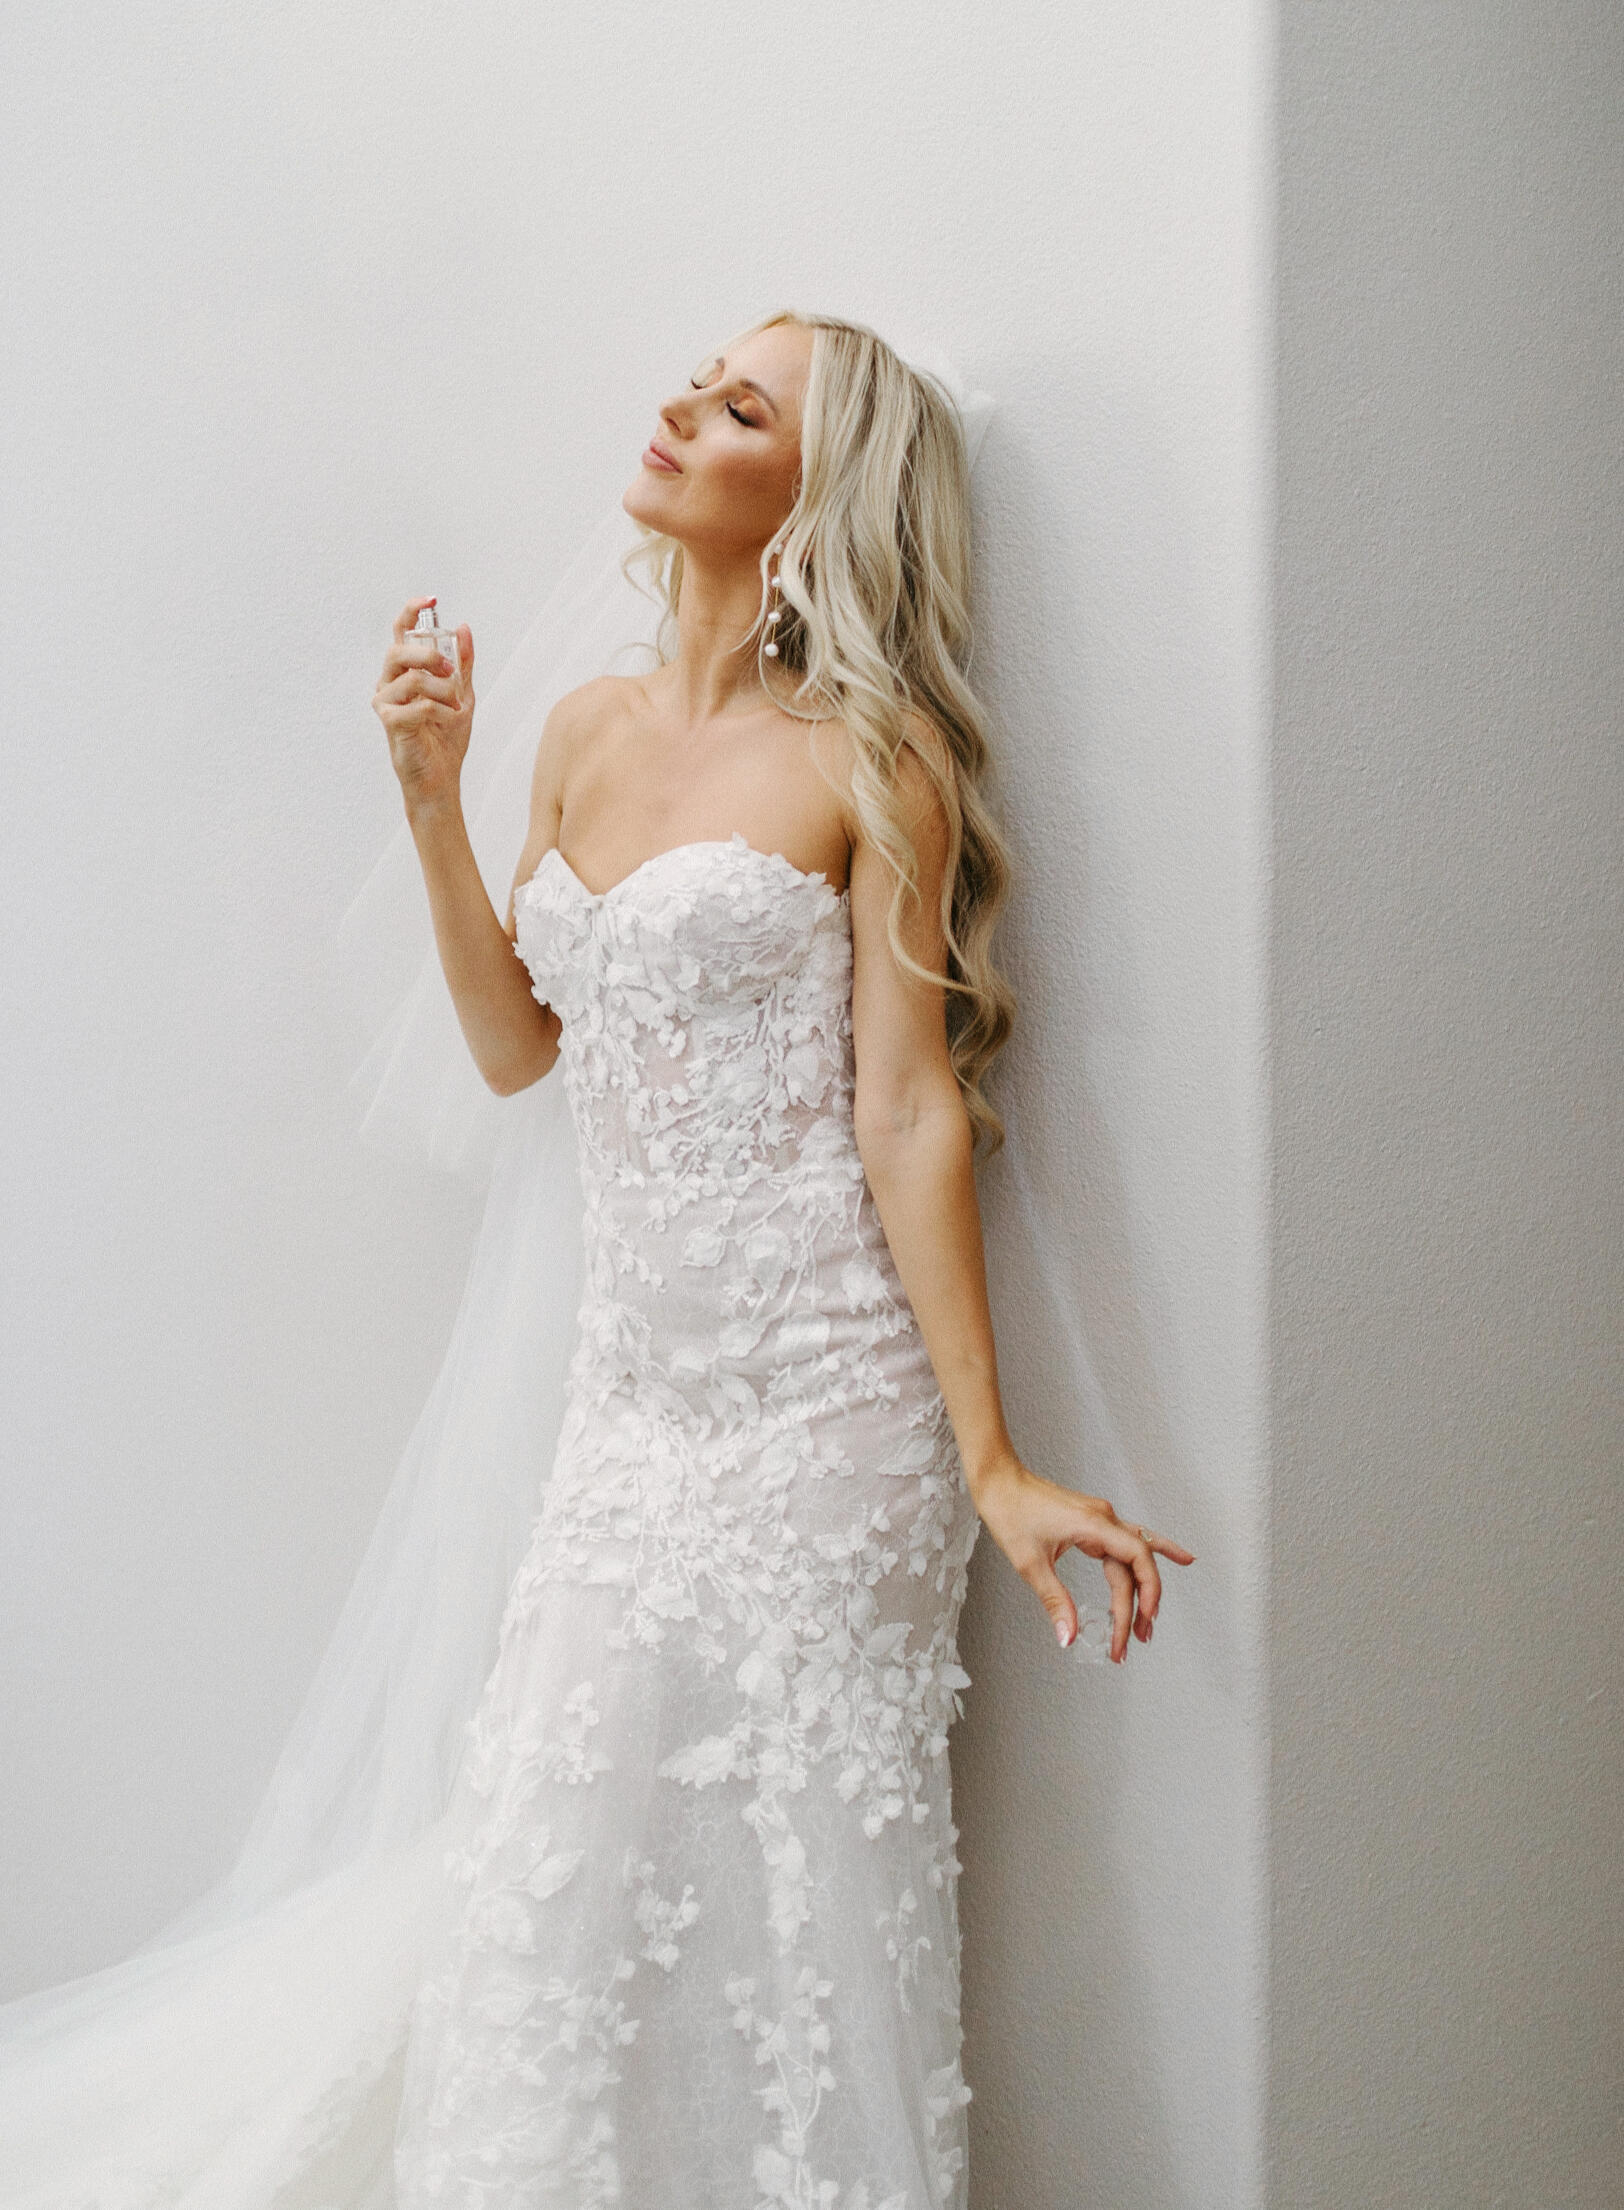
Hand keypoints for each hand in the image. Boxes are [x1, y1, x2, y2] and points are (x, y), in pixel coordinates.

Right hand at [372, 598, 475, 814]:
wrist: (442, 778)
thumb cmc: (446, 738)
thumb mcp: (462, 695)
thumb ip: (463, 664)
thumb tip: (463, 627)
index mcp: (404, 672)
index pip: (401, 632)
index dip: (412, 611)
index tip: (432, 598)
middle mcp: (388, 682)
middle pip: (400, 650)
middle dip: (430, 657)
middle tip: (452, 673)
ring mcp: (385, 702)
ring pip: (413, 678)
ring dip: (443, 692)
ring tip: (453, 708)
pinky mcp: (389, 722)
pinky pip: (419, 705)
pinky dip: (442, 713)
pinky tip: (446, 723)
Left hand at [970, 1458, 1194, 1663]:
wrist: (999, 1480)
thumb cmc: (1010, 1512)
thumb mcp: (1030, 1563)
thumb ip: (1054, 1600)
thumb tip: (1069, 1637)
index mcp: (1094, 1525)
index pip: (1135, 1562)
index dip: (1142, 1597)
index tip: (1134, 1628)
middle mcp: (1105, 1518)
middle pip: (1136, 1565)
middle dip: (1140, 1604)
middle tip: (1136, 1639)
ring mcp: (1101, 1518)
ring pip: (1136, 1555)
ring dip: (1143, 1588)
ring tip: (1147, 1623)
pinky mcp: (1093, 1522)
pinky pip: (1129, 1541)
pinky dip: (1153, 1552)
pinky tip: (1177, 1558)